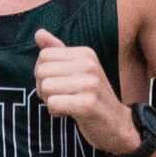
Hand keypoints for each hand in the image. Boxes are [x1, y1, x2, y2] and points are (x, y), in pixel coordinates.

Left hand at [32, 29, 136, 153]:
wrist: (117, 124)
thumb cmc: (92, 96)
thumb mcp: (78, 69)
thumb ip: (58, 51)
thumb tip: (38, 32)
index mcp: (86, 53)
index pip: (44, 55)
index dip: (44, 72)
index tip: (58, 83)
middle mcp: (89, 65)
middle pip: (42, 71)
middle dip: (43, 88)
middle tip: (60, 96)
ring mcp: (90, 84)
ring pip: (45, 87)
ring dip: (49, 101)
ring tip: (66, 104)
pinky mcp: (88, 104)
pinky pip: (53, 104)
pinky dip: (55, 112)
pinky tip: (69, 113)